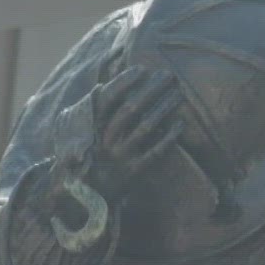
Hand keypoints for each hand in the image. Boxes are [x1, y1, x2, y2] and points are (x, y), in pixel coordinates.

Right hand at [65, 65, 186, 203]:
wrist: (89, 196)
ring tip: (178, 94)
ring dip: (163, 108)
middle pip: (130, 109)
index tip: (141, 69)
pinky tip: (180, 123)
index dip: (125, 82)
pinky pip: (155, 151)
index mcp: (93, 128)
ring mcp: (121, 156)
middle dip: (150, 89)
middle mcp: (106, 140)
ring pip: (145, 127)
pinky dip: (169, 136)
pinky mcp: (135, 171)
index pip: (109, 99)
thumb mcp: (84, 135)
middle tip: (167, 75)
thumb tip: (101, 85)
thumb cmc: (91, 156)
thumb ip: (93, 112)